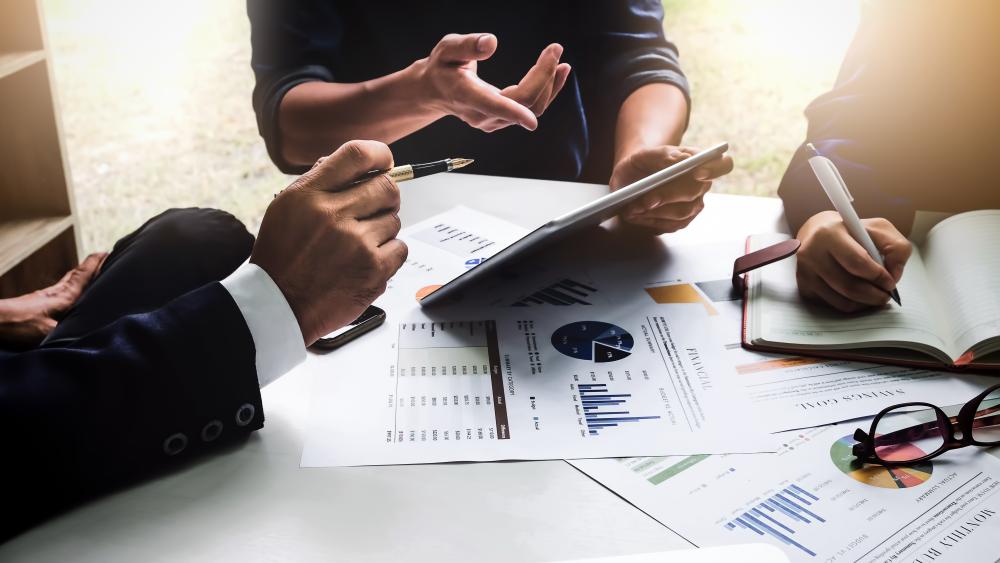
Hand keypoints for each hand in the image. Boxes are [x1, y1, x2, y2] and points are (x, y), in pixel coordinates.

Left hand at [0, 252, 107, 346]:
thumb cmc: (19, 326)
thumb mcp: (50, 332)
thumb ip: (70, 331)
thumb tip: (89, 334)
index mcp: (64, 296)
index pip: (84, 274)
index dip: (97, 262)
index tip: (108, 252)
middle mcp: (56, 292)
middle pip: (77, 273)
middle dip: (92, 265)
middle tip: (104, 258)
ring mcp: (45, 297)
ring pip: (68, 281)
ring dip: (81, 276)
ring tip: (92, 274)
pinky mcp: (36, 304)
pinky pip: (60, 290)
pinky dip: (70, 286)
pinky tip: (69, 295)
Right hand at [251, 140, 407, 344]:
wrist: (278, 304)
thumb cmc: (282, 257)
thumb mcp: (286, 207)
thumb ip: (320, 183)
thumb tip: (358, 167)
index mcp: (309, 195)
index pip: (356, 155)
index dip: (379, 155)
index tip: (385, 162)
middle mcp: (333, 215)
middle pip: (386, 187)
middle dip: (385, 196)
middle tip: (374, 208)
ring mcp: (356, 243)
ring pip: (394, 220)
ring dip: (382, 229)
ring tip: (357, 245)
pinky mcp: (373, 270)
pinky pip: (400, 248)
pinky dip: (388, 254)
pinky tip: (365, 261)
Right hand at [416, 33, 570, 132]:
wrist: (436, 91)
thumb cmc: (442, 67)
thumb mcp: (448, 49)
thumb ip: (468, 45)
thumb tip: (491, 42)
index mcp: (468, 95)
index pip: (494, 106)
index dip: (514, 113)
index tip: (531, 119)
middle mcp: (482, 114)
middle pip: (523, 103)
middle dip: (544, 77)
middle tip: (555, 49)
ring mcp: (493, 121)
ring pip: (531, 108)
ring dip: (550, 85)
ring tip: (560, 61)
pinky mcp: (503, 120)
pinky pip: (531, 108)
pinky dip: (546, 90)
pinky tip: (556, 73)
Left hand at [611, 146, 733, 233]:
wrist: (631, 178)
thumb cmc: (641, 163)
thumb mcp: (644, 154)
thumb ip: (662, 154)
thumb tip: (679, 161)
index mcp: (699, 162)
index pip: (723, 164)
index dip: (714, 169)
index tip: (697, 172)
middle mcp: (702, 185)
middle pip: (695, 192)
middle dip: (669, 196)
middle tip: (647, 199)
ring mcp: (693, 205)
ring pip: (682, 212)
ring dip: (656, 211)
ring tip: (633, 208)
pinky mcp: (682, 221)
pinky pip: (671, 225)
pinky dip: (651, 221)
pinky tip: (636, 215)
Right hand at [795, 211, 911, 311]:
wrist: (817, 232)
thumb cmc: (852, 231)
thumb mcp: (878, 229)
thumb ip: (896, 248)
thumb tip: (893, 275)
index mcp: (830, 233)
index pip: (857, 262)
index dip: (878, 276)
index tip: (890, 282)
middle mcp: (812, 252)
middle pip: (848, 286)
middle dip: (874, 295)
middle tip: (886, 296)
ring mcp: (805, 271)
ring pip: (841, 300)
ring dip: (865, 303)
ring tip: (876, 296)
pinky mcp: (803, 286)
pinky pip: (832, 305)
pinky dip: (851, 305)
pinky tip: (859, 297)